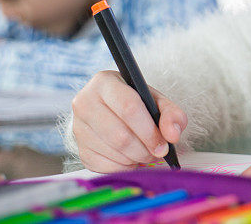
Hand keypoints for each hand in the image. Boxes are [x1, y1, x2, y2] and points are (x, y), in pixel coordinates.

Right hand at [71, 70, 187, 172]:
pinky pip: (104, 166)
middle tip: (157, 152)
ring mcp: (78, 127)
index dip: (149, 131)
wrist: (109, 110)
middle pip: (120, 135)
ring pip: (114, 151)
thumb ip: (171, 113)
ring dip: (136, 158)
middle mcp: (85, 103)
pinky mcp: (79, 149)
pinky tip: (130, 157)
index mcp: (104, 82)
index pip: (129, 107)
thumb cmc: (135, 102)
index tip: (164, 145)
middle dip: (144, 149)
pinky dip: (124, 166)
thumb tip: (172, 134)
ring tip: (145, 152)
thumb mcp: (155, 100)